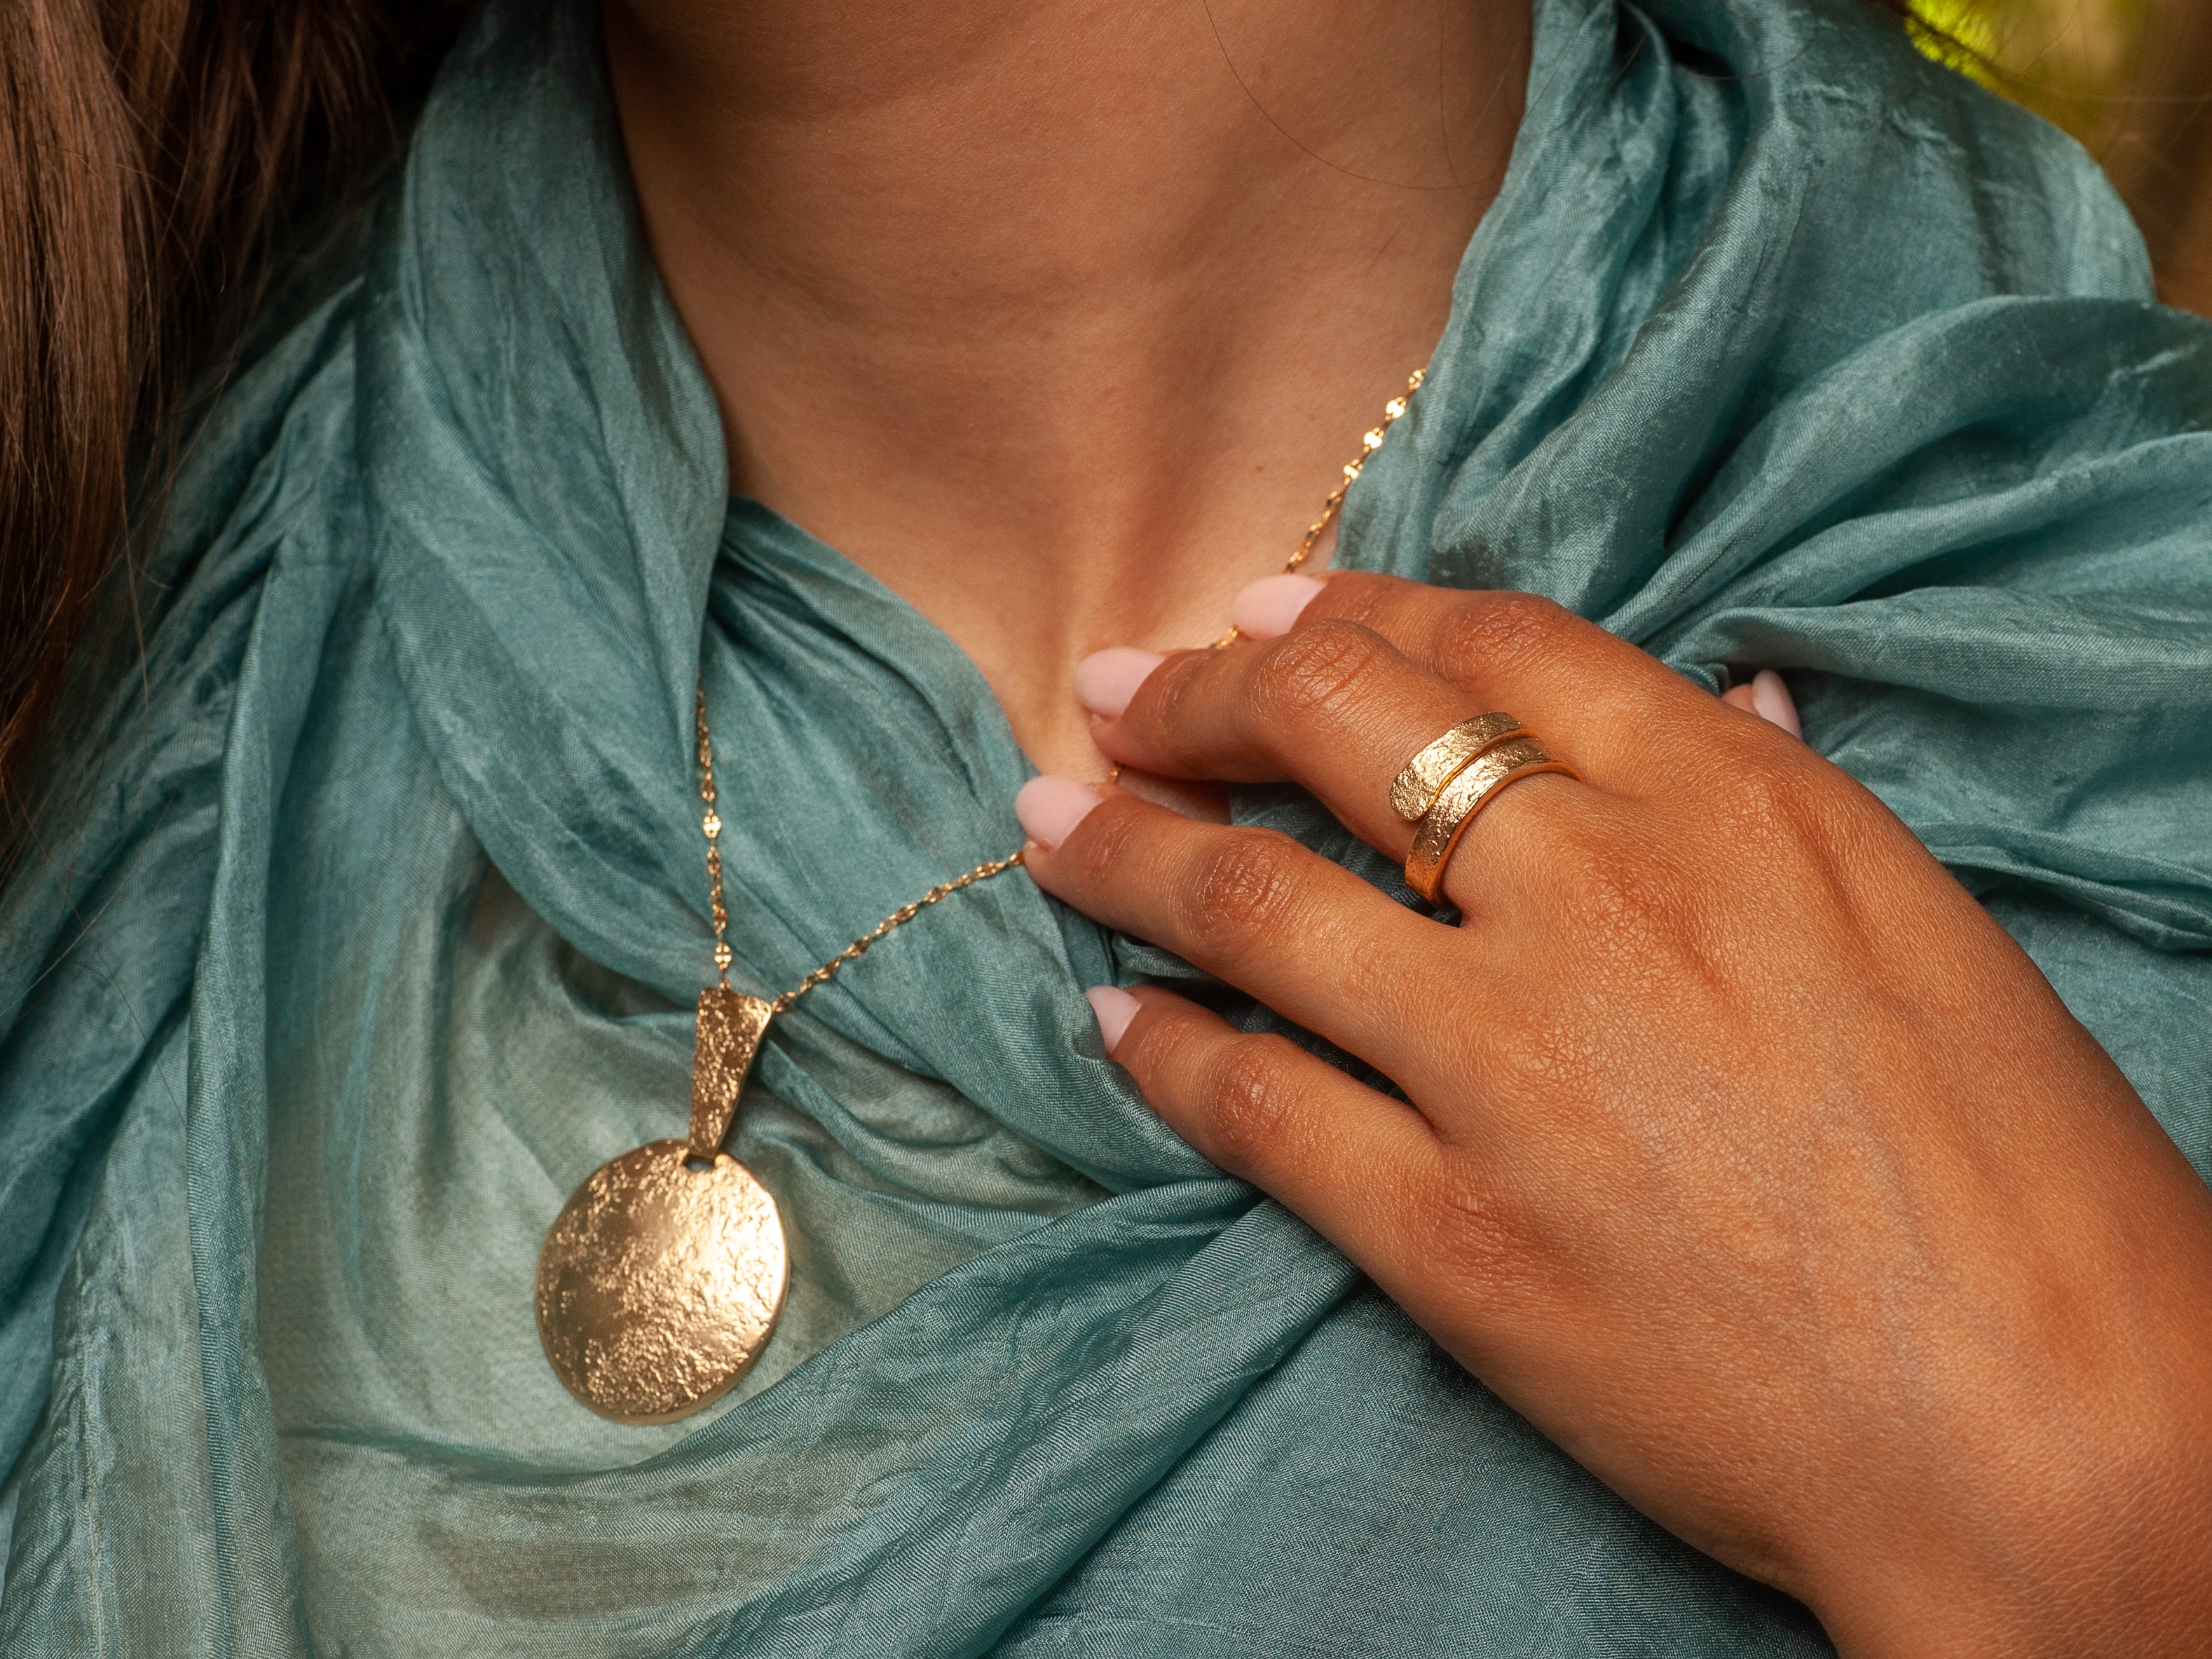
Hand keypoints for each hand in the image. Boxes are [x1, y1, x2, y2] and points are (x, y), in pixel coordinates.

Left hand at [1014, 572, 2211, 1657]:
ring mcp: (1508, 1061)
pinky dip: (1167, 1051)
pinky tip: (1113, 1020)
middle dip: (1202, 696)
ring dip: (1127, 850)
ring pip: (1257, 905)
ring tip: (1052, 822)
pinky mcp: (1450, 1229)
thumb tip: (1705, 713)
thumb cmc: (2028, 1184)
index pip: (1489, 646)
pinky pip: (1258, 1107)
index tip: (1265, 613)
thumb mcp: (1918, 929)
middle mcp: (1598, 894)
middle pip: (1338, 731)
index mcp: (1729, 804)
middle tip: (1120, 693)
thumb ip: (1775, 810)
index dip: (1351, 614)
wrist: (2056, 1431)